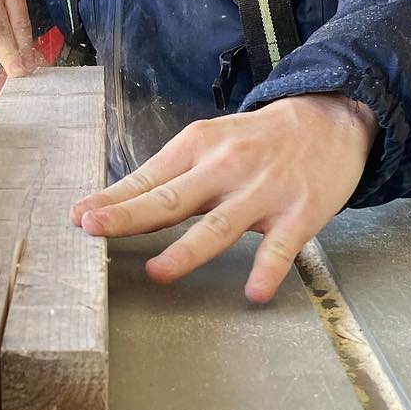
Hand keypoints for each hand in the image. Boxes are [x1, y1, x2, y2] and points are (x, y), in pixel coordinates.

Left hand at [70, 93, 379, 302]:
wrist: (330, 118)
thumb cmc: (259, 139)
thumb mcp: (211, 143)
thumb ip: (170, 177)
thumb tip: (113, 204)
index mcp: (198, 147)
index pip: (147, 179)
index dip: (112, 199)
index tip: (80, 217)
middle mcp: (226, 167)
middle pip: (172, 198)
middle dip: (130, 215)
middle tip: (95, 229)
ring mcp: (263, 192)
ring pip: (220, 225)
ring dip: (187, 250)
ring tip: (159, 272)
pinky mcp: (299, 212)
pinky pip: (281, 247)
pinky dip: (268, 269)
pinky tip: (255, 291)